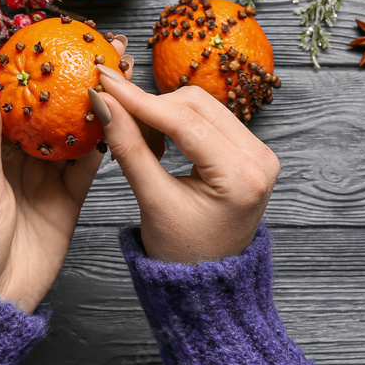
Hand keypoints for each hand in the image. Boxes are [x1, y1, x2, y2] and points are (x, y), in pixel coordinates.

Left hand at [0, 39, 132, 312]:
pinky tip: (121, 121)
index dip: (40, 72)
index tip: (60, 42)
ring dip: (96, 110)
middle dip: (76, 85)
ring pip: (74, 139)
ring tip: (120, 77)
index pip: (18, 102)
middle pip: (52, 116)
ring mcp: (44, 183)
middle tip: (104, 52)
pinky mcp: (66, 204)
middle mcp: (18, 163)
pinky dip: (104, 148)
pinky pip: (87, 170)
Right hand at [89, 67, 278, 262]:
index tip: (105, 83)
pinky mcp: (250, 151)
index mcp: (242, 176)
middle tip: (114, 116)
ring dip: (163, 113)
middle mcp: (260, 158)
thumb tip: (104, 102)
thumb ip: (128, 147)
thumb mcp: (152, 200)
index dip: (139, 101)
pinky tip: (157, 141)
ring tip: (138, 139)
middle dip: (151, 106)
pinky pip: (210, 118)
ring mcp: (259, 153)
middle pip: (196, 104)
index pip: (184, 121)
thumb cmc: (183, 253)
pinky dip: (178, 122)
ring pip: (202, 106)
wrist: (209, 280)